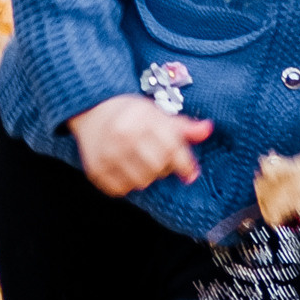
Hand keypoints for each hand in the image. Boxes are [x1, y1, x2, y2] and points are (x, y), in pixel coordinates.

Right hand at [70, 94, 213, 197]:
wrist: (92, 110)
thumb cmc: (130, 113)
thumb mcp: (157, 112)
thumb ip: (183, 125)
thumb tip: (208, 129)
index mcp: (142, 118)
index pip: (172, 149)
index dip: (186, 164)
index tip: (190, 172)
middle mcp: (123, 136)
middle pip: (159, 168)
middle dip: (164, 167)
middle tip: (159, 159)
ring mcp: (107, 154)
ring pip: (142, 182)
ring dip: (147, 176)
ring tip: (141, 162)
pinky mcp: (96, 170)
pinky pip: (122, 189)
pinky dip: (128, 183)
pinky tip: (127, 169)